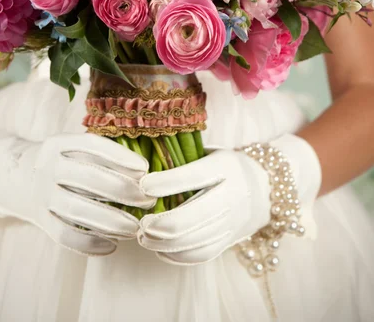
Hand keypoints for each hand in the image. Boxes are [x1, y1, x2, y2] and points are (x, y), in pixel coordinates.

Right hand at [0, 128, 154, 255]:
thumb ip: (99, 153)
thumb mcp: (71, 146)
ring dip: (113, 221)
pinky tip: (112, 246)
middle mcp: (48, 166)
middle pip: (91, 179)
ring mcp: (42, 194)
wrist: (15, 177)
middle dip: (125, 191)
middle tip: (149, 201)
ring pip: (80, 210)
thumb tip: (144, 171)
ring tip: (135, 227)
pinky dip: (91, 244)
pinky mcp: (40, 219)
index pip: (94, 146)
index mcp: (59, 143)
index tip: (145, 169)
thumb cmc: (59, 161)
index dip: (121, 157)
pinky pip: (66, 235)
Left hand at [138, 134, 320, 264]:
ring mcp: (233, 221)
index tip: (142, 186)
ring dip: (164, 244)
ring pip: (196, 240)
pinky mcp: (230, 240)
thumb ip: (185, 158)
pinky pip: (202, 254)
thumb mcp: (212, 153)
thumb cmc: (227, 165)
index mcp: (226, 166)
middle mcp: (233, 194)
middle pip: (193, 215)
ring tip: (143, 238)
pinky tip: (160, 249)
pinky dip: (177, 256)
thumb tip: (145, 167)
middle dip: (161, 223)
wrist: (268, 187)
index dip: (165, 182)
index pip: (194, 175)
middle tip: (141, 223)